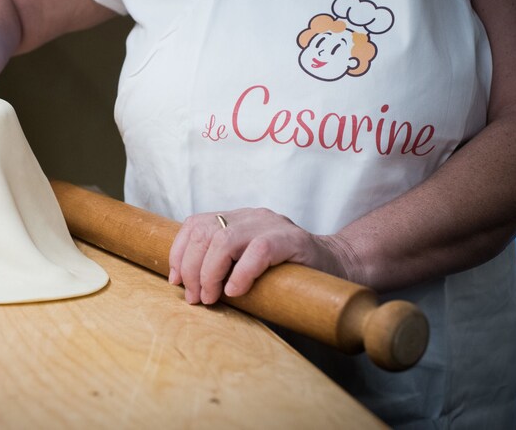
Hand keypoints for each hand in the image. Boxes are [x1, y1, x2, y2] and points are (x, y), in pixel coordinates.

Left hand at [168, 208, 350, 304]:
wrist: (339, 265)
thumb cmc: (289, 273)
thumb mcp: (249, 266)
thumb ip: (224, 268)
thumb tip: (190, 292)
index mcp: (237, 219)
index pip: (196, 224)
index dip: (179, 252)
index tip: (176, 281)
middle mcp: (251, 216)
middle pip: (205, 232)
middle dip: (192, 268)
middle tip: (195, 298)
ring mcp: (271, 224)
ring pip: (225, 239)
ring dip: (211, 272)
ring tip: (212, 297)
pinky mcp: (292, 239)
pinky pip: (259, 250)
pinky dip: (242, 273)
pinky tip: (236, 291)